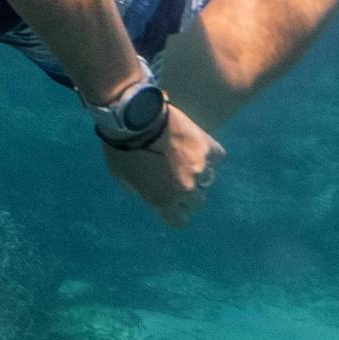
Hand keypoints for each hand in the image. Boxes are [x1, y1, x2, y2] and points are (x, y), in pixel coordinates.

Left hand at [101, 103, 223, 228]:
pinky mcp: (206, 148)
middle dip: (188, 191)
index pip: (179, 221)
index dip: (176, 213)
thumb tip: (149, 192)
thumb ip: (140, 190)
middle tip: (177, 175)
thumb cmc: (121, 148)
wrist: (132, 118)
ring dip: (198, 170)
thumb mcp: (121, 177)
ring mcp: (198, 169)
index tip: (174, 205)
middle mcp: (185, 189)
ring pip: (207, 178)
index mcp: (162, 201)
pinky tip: (197, 145)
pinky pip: (217, 157)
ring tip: (184, 155)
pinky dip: (209, 153)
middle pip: (197, 200)